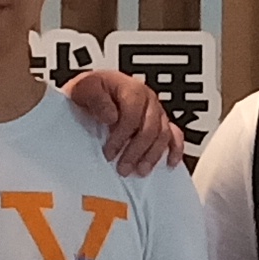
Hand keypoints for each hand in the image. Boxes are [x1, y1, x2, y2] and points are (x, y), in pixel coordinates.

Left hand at [63, 65, 186, 176]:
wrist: (94, 90)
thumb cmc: (90, 90)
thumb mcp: (84, 89)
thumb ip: (97, 100)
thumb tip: (111, 116)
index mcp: (131, 89)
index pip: (132, 115)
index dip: (121, 136)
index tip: (109, 152)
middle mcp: (148, 99)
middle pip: (150, 128)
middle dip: (136, 151)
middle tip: (123, 168)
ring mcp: (156, 110)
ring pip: (163, 134)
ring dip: (152, 155)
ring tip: (139, 170)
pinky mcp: (160, 121)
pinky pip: (175, 134)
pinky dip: (174, 150)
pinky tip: (169, 162)